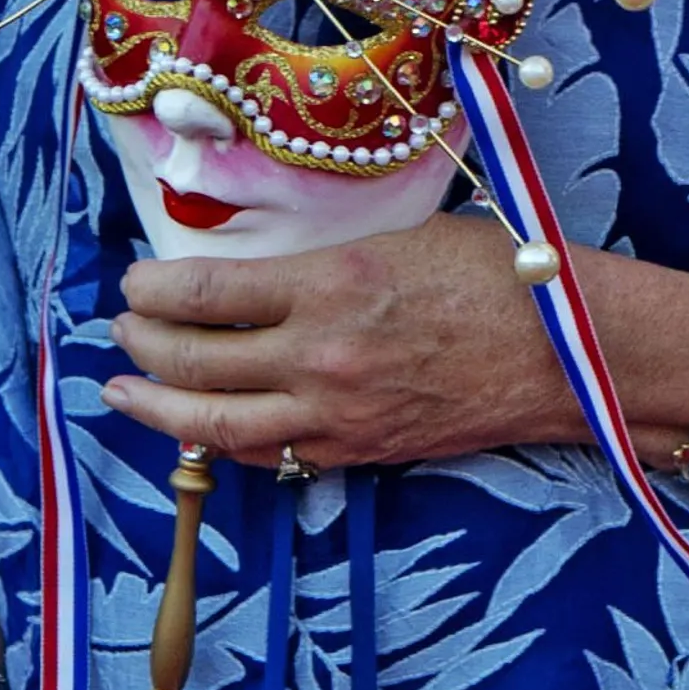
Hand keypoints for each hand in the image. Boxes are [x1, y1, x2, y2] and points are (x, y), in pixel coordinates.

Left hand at [105, 212, 578, 469]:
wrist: (566, 354)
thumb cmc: (499, 279)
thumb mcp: (404, 237)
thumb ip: (323, 260)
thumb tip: (254, 269)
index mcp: (333, 284)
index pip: (204, 291)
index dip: (152, 287)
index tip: (135, 279)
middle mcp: (320, 355)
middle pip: (191, 360)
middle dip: (140, 342)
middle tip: (123, 326)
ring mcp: (333, 413)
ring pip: (209, 423)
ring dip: (153, 406)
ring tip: (122, 390)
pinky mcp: (353, 451)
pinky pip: (262, 453)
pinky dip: (217, 439)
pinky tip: (199, 424)